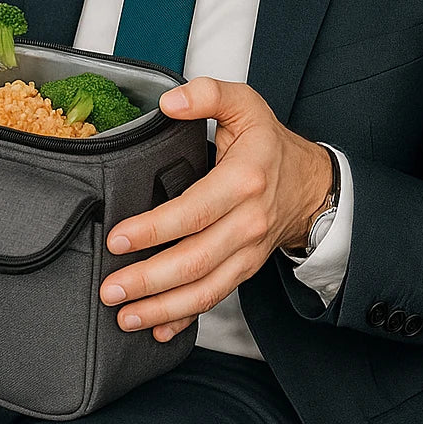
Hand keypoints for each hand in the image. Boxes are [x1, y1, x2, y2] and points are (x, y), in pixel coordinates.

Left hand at [98, 77, 332, 341]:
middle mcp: (247, 221)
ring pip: (205, 288)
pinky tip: (157, 329)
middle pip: (196, 259)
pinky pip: (215, 298)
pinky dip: (185, 318)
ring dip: (163, 307)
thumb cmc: (269, 144)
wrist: (311, 184)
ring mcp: (247, 251)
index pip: (195, 211)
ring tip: (124, 316)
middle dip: (149, 280)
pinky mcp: (244, 269)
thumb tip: (170, 101)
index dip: (155, 229)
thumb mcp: (245, 104)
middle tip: (111, 288)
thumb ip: (207, 94)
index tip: (118, 239)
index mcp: (244, 179)